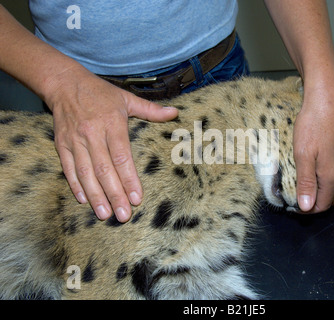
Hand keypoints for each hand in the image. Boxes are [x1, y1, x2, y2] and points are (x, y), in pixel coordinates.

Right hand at [46, 67, 177, 221]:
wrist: (65, 83)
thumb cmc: (100, 93)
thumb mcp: (127, 98)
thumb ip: (151, 110)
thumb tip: (175, 113)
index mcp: (112, 124)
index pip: (122, 157)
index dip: (129, 179)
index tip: (137, 198)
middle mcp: (93, 134)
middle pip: (105, 170)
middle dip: (115, 194)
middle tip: (124, 215)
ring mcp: (75, 140)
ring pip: (86, 173)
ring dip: (95, 195)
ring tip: (105, 214)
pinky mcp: (61, 144)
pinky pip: (68, 168)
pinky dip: (75, 185)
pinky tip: (83, 200)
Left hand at [293, 85, 333, 212]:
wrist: (328, 100)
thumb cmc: (313, 126)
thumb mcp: (303, 155)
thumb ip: (306, 182)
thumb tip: (307, 207)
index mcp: (332, 176)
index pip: (322, 205)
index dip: (308, 210)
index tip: (293, 206)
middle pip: (332, 199)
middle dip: (316, 203)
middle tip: (298, 198)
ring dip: (327, 194)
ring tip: (310, 189)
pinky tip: (324, 175)